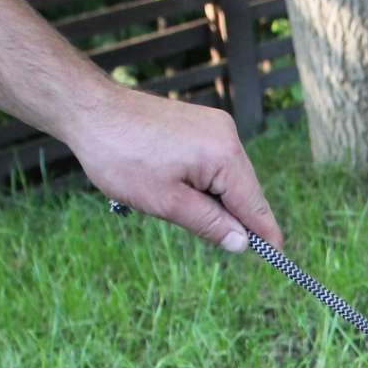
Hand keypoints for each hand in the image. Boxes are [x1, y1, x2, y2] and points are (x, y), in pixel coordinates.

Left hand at [67, 86, 282, 250]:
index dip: (264, 233)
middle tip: (207, 238)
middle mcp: (227, 136)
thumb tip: (242, 243)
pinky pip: (215, 163)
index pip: (255, 204)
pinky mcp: (201, 123)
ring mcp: (215, 126)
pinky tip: (178, 188)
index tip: (278, 257)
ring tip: (176, 204)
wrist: (90, 109)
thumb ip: (209, 224)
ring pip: (229, 178)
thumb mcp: (167, 202)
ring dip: (214, 200)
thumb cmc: (123, 156)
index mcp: (224, 155)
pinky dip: (205, 183)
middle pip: (245, 191)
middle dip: (231, 217)